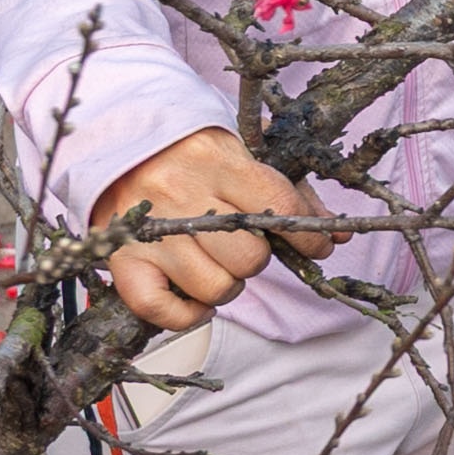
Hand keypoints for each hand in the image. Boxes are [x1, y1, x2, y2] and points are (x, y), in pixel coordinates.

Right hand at [87, 125, 331, 356]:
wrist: (117, 139)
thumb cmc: (191, 152)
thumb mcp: (243, 152)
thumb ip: (291, 191)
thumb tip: (337, 234)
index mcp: (216, 160)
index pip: (277, 207)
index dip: (307, 237)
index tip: (316, 246)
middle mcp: (181, 194)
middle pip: (248, 257)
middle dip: (257, 260)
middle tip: (245, 248)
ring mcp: (151, 231)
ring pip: (214, 288)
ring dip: (226, 286)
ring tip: (217, 266)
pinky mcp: (123, 260)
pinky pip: (161, 309)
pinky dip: (186, 315)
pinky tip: (195, 299)